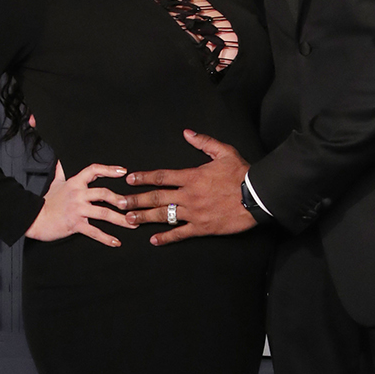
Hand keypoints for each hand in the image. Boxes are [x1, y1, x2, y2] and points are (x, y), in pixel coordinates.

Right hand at [25, 161, 128, 246]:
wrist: (33, 218)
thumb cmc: (46, 202)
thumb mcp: (54, 184)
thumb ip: (60, 172)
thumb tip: (60, 161)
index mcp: (75, 183)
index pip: (94, 170)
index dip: (109, 169)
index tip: (123, 171)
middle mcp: (78, 194)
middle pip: (104, 193)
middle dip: (120, 199)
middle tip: (133, 205)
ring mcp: (77, 210)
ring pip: (103, 213)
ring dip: (120, 219)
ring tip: (132, 224)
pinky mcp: (75, 224)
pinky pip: (94, 231)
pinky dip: (106, 238)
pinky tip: (116, 242)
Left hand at [121, 130, 253, 246]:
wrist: (256, 196)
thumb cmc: (242, 174)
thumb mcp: (224, 152)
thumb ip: (204, 142)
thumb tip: (187, 133)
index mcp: (191, 176)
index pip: (161, 176)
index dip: (144, 178)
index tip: (130, 179)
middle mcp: (188, 195)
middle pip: (156, 197)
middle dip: (135, 199)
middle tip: (118, 203)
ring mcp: (193, 212)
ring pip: (163, 215)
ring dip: (144, 217)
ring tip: (128, 220)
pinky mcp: (201, 227)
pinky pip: (180, 233)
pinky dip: (166, 237)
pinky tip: (153, 240)